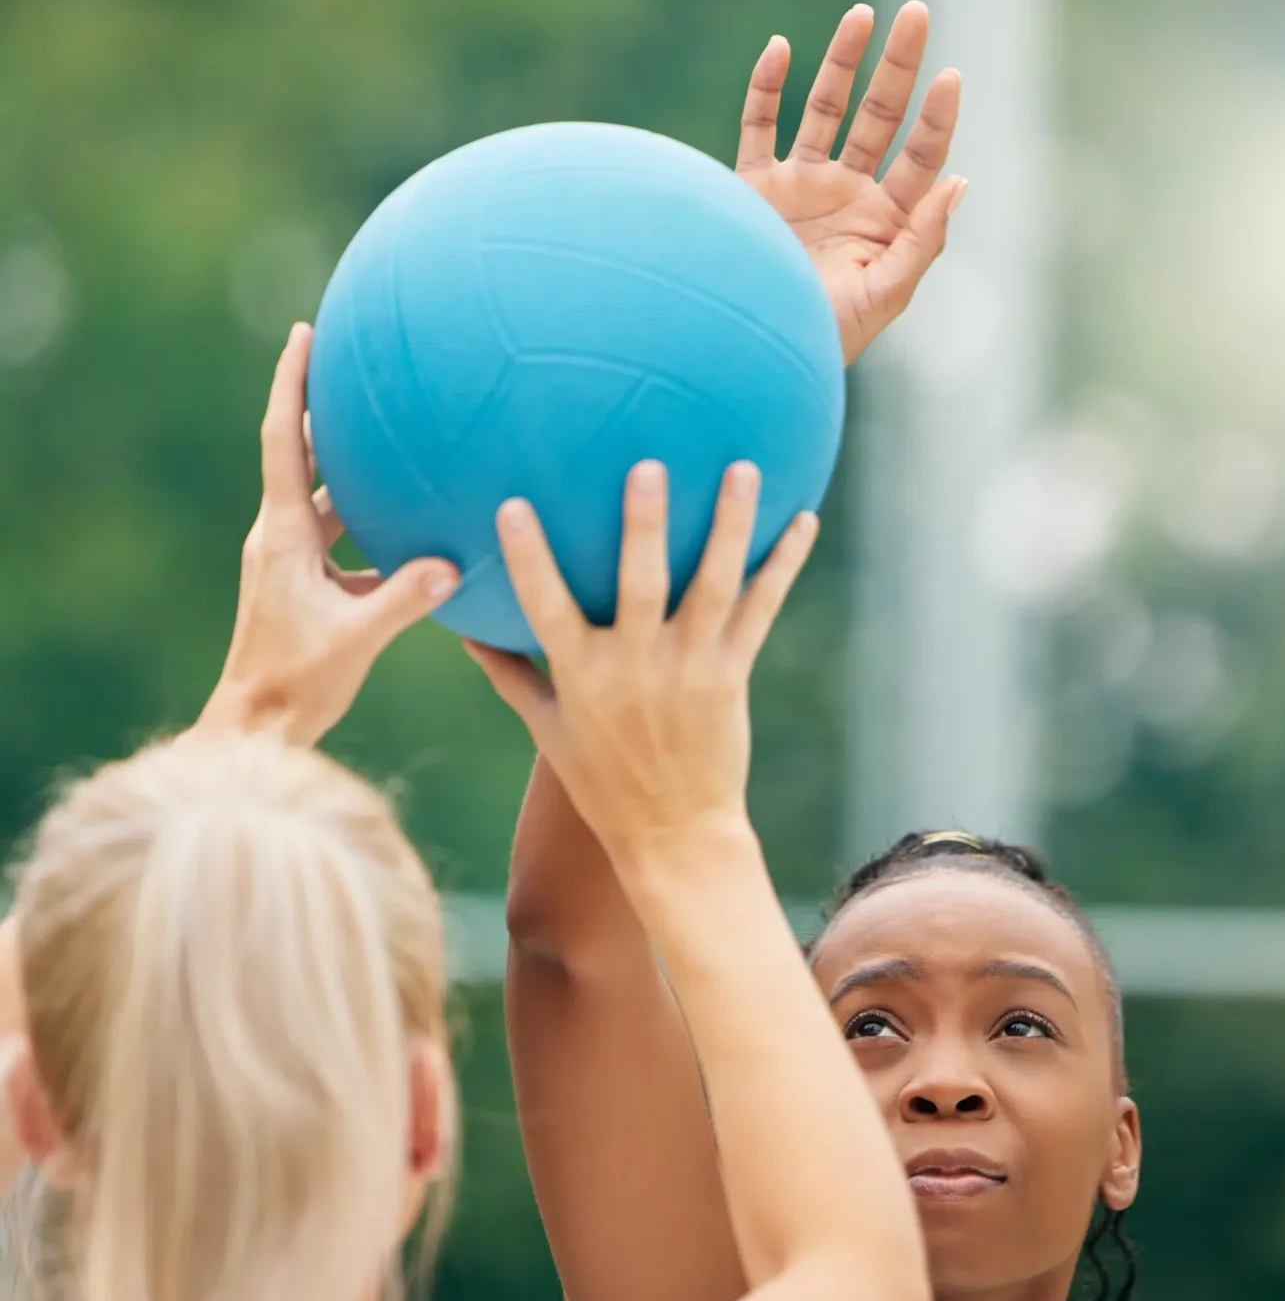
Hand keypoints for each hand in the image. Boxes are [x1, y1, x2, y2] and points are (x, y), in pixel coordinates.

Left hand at [196, 323, 459, 747]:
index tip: (304, 334)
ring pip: (325, 500)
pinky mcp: (307, 587)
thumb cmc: (296, 685)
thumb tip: (449, 565)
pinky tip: (411, 529)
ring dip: (352, 469)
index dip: (293, 385)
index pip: (283, 442)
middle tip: (354, 364)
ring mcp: (292, 563)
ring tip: (391, 435)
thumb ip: (403, 602)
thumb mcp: (355, 641)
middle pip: (302, 457)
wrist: (258, 727)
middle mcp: (282, 540)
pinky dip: (371, 524)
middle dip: (324, 410)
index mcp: (283, 537)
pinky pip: (343, 540)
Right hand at [465, 463, 816, 869]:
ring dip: (730, 526)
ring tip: (744, 469)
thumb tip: (464, 633)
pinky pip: (761, 611)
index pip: (546, 608)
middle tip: (647, 465)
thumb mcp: (548, 732)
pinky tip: (803, 521)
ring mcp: (689, 670)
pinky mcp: (730, 677)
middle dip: (643, 526)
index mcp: (583, 676)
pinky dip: (782, 566)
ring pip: (713, 587)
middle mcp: (636, 667)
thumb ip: (511, 676)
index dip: (529, 559)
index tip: (512, 505)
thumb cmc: (604, 783)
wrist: (675, 834)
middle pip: (641, 586)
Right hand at [737, 2, 964, 364]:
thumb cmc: (821, 337)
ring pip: (825, 108)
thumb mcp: (884, 296)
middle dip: (899, 66)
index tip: (950, 77)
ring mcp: (799, 187)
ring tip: (863, 15)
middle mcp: (845, 196)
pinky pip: (759, 126)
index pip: (920, 156)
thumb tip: (957, 181)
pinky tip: (781, 48)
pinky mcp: (754, 188)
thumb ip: (922, 241)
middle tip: (917, 15)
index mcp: (884, 222)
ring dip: (843, 62)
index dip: (938, 117)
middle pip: (880, 117)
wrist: (751, 352)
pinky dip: (766, 87)